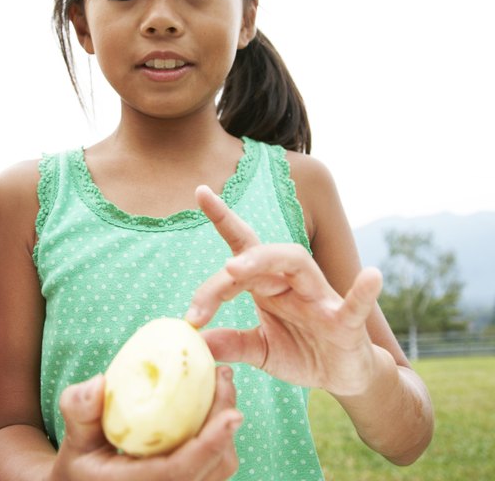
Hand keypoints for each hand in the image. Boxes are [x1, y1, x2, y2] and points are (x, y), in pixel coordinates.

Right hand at [50, 366, 241, 480]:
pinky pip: (215, 467)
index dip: (210, 444)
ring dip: (226, 427)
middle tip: (225, 376)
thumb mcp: (74, 436)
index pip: (180, 472)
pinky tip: (213, 405)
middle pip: (212, 468)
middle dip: (225, 422)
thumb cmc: (82, 463)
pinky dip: (221, 436)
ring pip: (220, 469)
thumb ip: (80, 410)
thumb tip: (98, 383)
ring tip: (220, 384)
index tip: (233, 413)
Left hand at [185, 185, 383, 396]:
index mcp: (268, 285)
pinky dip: (363, 291)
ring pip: (297, 263)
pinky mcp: (346, 323)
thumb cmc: (301, 353)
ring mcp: (320, 299)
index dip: (223, 217)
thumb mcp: (260, 350)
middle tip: (208, 274)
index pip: (242, 246)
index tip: (200, 190)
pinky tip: (372, 276)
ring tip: (235, 266)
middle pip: (261, 256)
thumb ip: (231, 343)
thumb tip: (196, 340)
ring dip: (265, 260)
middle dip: (233, 262)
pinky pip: (355, 304)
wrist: (343, 378)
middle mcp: (291, 283)